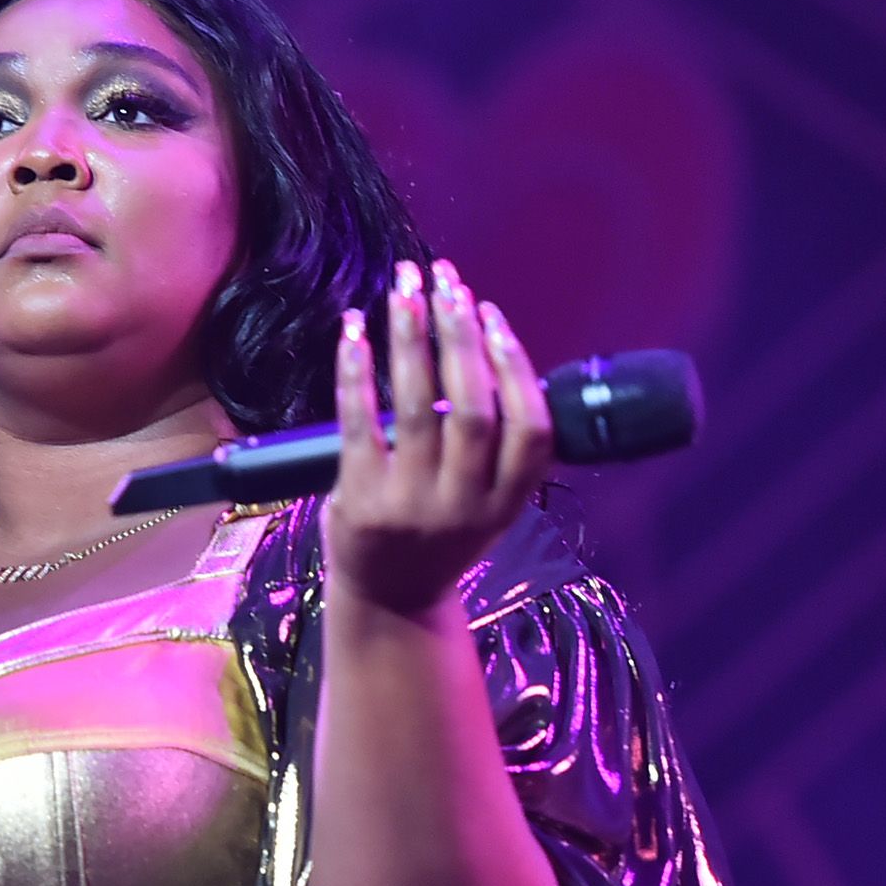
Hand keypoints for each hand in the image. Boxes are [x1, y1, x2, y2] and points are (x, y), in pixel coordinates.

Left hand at [321, 256, 553, 616]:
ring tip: (406, 288)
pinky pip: (358, 424)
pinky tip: (354, 329)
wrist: (389, 602)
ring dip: (411, 339)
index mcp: (506, 502)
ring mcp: (411, 506)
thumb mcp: (487, 505)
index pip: (531, 429)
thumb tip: (484, 346)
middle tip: (446, 282)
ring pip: (417, 408)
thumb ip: (495, 449)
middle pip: (473, 408)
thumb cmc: (439, 536)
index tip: (491, 315)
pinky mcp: (361, 501)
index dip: (515, 366)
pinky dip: (356, 371)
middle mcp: (465, 506)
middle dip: (460, 335)